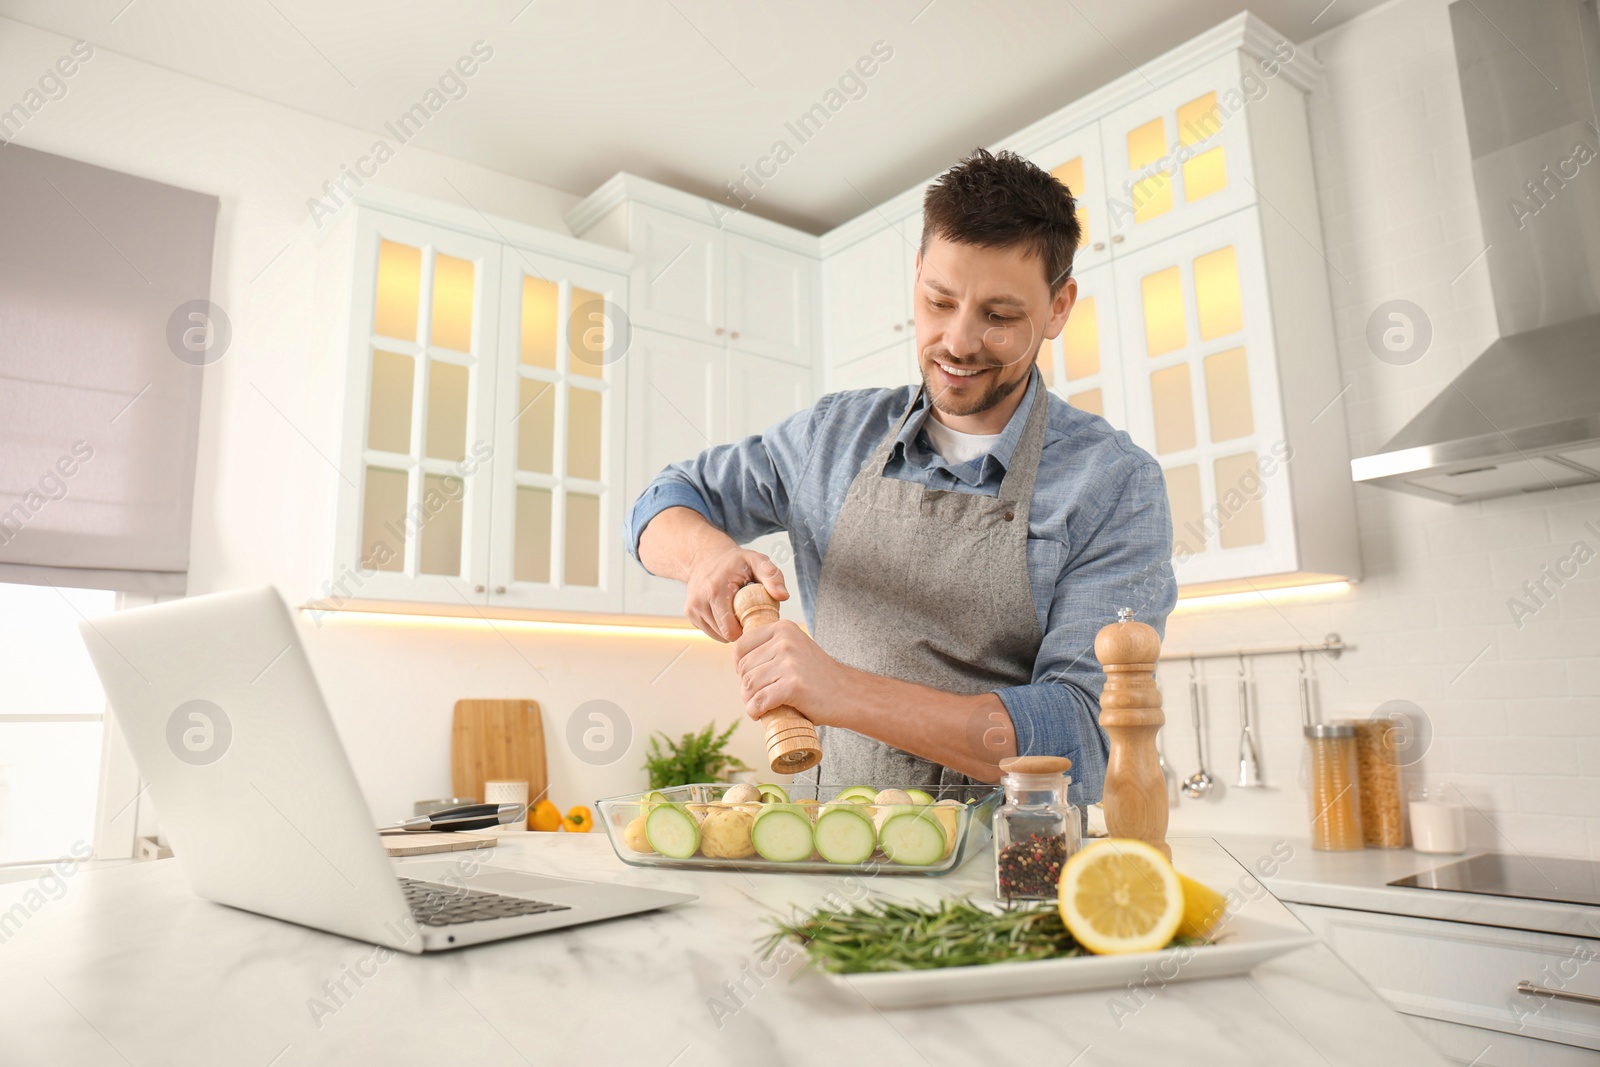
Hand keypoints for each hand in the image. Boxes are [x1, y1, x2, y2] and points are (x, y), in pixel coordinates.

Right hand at [684, 545, 787, 641]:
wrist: (705, 556)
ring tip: (738, 611)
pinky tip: (727, 612)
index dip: (748, 629)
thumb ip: (772, 576)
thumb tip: (783, 596)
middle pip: (725, 635)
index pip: (731, 630)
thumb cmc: (735, 561)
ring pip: (718, 635)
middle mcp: (699, 602)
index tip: (757, 617)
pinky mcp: (690, 614)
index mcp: (715, 591)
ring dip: (730, 629)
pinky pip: (711, 631)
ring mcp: (692, 609)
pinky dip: (721, 626)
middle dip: (740, 630)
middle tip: (750, 613)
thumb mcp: (757, 561)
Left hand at [732, 619, 852, 726]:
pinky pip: (759, 701)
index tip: (749, 678)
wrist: (849, 695)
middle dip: (746, 687)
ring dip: (749, 701)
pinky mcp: (793, 686)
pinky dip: (755, 711)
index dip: (739, 665)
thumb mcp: (796, 650)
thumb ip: (771, 649)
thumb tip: (739, 665)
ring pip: (749, 685)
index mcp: (783, 629)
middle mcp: (785, 641)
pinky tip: (760, 714)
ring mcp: (790, 663)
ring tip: (760, 706)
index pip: (741, 645)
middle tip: (758, 697)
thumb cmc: (818, 677)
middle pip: (744, 668)